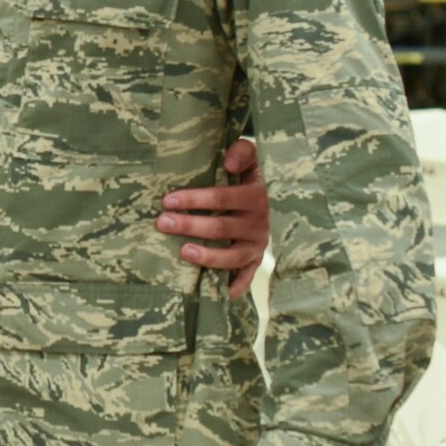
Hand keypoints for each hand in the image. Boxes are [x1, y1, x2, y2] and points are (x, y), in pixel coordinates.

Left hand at [159, 138, 267, 297]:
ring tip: (183, 253)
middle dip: (190, 226)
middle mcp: (260, 222)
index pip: (222, 198)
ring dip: (208, 256)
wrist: (283, 194)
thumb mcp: (255, 157)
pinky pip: (248, 274)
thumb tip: (229, 163)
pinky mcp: (258, 258)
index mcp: (257, 196)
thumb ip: (243, 152)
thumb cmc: (254, 174)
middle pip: (221, 227)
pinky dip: (237, 284)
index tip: (168, 200)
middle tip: (162, 223)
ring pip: (233, 255)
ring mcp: (259, 243)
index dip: (195, 200)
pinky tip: (223, 293)